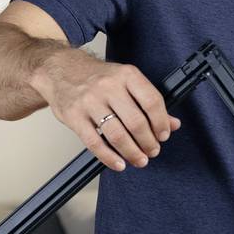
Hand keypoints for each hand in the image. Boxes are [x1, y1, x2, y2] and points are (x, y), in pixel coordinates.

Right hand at [31, 49, 180, 171]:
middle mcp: (108, 86)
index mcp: (126, 75)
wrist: (60, 69)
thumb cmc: (96, 77)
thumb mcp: (126, 80)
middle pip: (136, 122)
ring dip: (132, 152)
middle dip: (148, 142)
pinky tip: (119, 163)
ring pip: (117, 135)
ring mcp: (89, 102)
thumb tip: (173, 124)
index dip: (161, 123)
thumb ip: (149, 102)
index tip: (163, 135)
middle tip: (152, 151)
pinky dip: (109, 158)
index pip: (152, 101)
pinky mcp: (74, 116)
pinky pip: (94, 143)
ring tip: (139, 159)